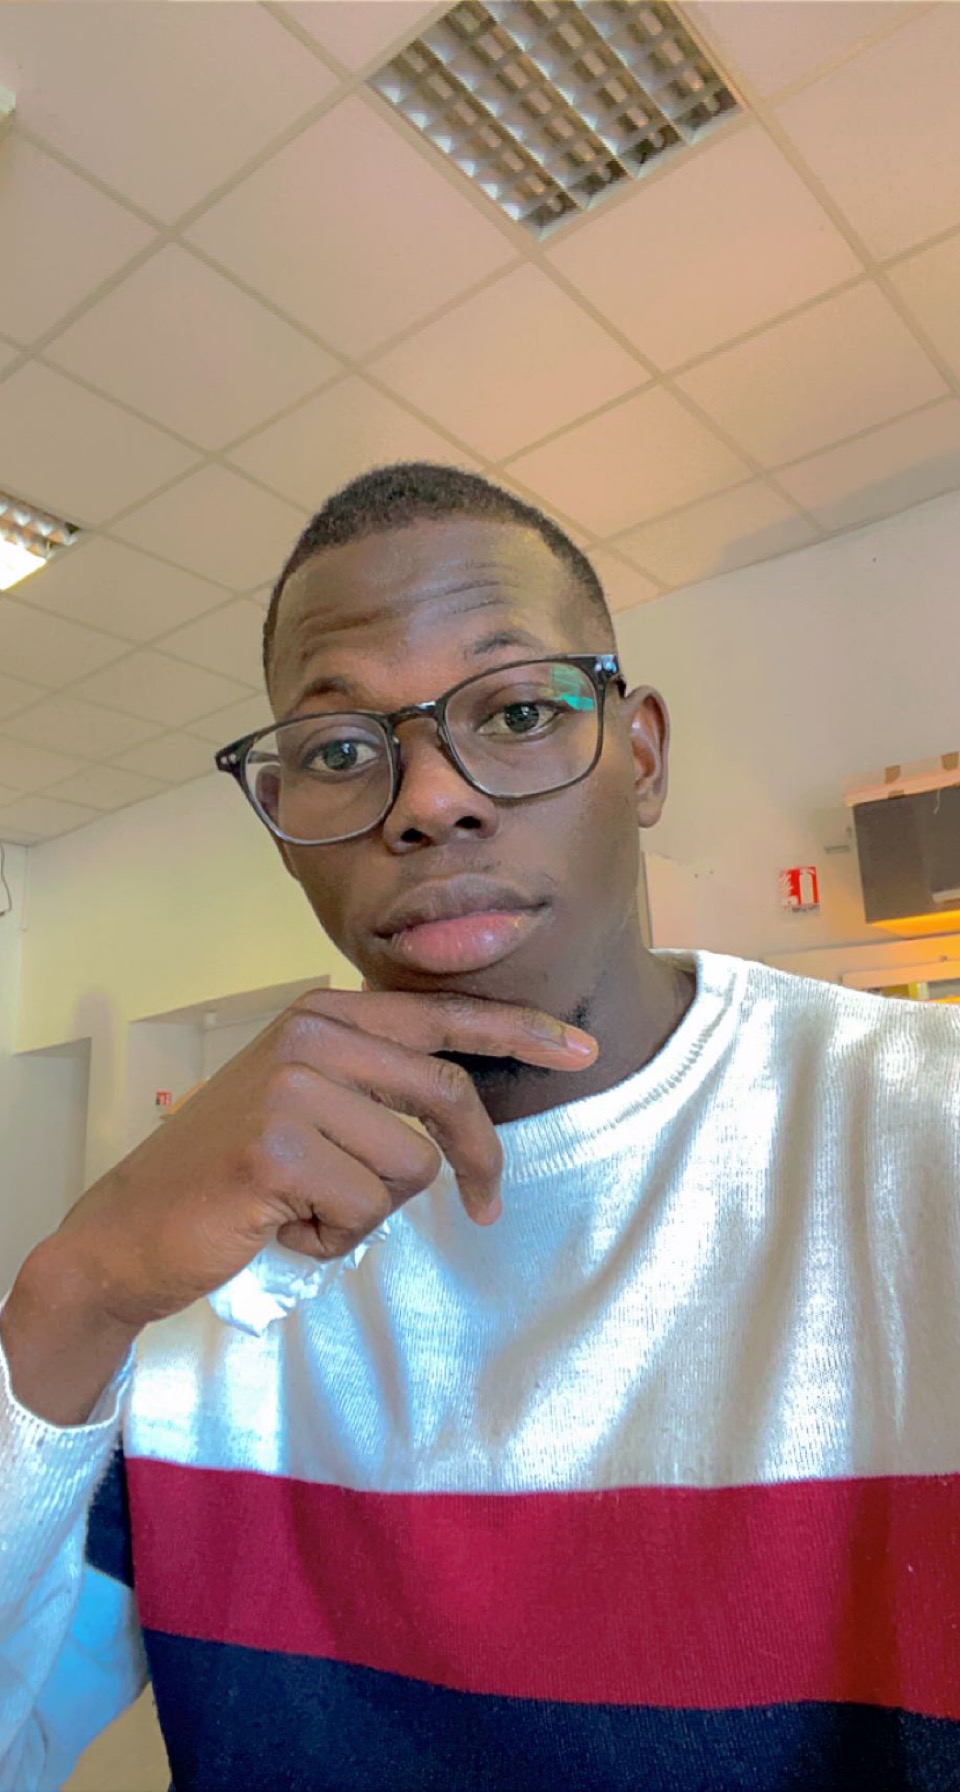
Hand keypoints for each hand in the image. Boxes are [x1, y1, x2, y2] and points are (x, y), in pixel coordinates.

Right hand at [46, 988, 597, 1333]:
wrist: (130, 1230)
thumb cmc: (232, 1173)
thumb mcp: (304, 1103)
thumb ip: (374, 1084)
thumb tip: (468, 1107)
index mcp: (323, 1014)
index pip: (442, 1017)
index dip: (520, 1032)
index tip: (584, 1049)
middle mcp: (309, 1035)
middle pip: (446, 1095)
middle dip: (476, 1162)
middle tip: (486, 1208)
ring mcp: (290, 1088)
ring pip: (409, 1168)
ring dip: (370, 1211)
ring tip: (308, 1208)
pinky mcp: (276, 1150)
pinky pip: (365, 1209)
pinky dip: (334, 1238)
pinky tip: (281, 1227)